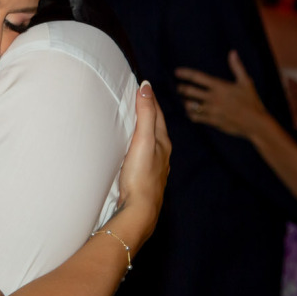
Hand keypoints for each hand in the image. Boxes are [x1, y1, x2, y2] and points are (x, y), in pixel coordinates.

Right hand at [116, 81, 170, 243]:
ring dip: (145, 131)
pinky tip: (133, 152)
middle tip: (139, 100)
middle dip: (149, 113)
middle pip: (157, 128)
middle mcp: (163, 155)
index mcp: (163, 143)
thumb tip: (147, 88)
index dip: (150, 99)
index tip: (143, 86)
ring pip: (152, 143)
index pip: (158, 114)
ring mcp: (155, 168)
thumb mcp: (144, 140)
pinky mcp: (145, 179)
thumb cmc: (141, 175)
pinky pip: (145, 156)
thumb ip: (146, 114)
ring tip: (136, 124)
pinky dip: (140, 147)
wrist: (140, 210)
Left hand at [176, 50, 267, 138]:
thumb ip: (237, 67)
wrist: (256, 123)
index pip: (197, 77)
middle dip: (181, 88)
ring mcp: (212, 110)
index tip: (176, 72)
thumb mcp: (246, 82)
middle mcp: (213, 98)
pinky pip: (195, 117)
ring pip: (190, 105)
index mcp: (220, 86)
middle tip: (179, 87)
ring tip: (184, 100)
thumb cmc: (252, 101)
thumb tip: (232, 52)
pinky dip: (190, 114)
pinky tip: (190, 112)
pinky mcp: (212, 121)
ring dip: (185, 102)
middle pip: (189, 91)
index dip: (185, 73)